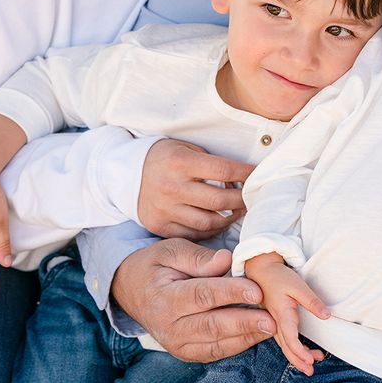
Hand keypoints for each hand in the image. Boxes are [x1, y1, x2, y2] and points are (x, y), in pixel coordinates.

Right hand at [111, 238, 274, 361]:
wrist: (130, 291)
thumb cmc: (154, 266)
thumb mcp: (170, 250)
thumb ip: (198, 257)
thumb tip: (227, 260)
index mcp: (165, 298)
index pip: (203, 296)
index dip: (231, 294)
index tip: (257, 290)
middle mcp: (169, 326)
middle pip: (212, 326)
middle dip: (244, 323)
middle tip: (271, 320)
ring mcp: (176, 344)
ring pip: (215, 345)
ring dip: (245, 338)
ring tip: (270, 328)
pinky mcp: (185, 352)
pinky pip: (214, 353)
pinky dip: (237, 346)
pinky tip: (256, 335)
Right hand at [137, 138, 252, 238]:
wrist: (123, 174)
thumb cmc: (163, 158)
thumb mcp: (184, 148)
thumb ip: (209, 162)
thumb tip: (242, 176)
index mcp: (180, 162)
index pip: (224, 171)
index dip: (246, 174)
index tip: (258, 175)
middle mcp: (171, 187)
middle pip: (219, 200)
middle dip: (242, 200)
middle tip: (252, 198)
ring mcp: (164, 209)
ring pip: (208, 222)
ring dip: (228, 218)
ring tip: (237, 211)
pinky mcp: (159, 226)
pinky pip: (192, 234)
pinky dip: (209, 231)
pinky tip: (217, 222)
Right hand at [244, 253, 328, 375]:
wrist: (260, 269)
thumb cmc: (279, 276)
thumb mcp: (299, 286)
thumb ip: (312, 301)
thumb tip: (327, 316)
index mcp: (282, 314)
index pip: (290, 339)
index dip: (300, 352)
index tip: (312, 360)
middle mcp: (275, 321)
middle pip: (286, 347)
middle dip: (298, 361)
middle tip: (311, 372)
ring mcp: (272, 322)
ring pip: (283, 345)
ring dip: (296, 356)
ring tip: (310, 365)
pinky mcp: (273, 320)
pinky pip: (281, 339)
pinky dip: (291, 348)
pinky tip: (300, 351)